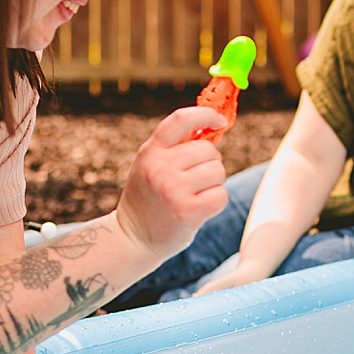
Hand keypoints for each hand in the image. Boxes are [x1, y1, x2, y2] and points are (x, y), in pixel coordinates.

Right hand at [115, 106, 229, 260]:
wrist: (132, 238)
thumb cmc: (148, 199)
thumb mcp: (151, 165)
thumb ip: (176, 146)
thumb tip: (212, 127)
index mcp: (151, 151)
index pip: (181, 119)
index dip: (205, 115)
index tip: (220, 120)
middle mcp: (160, 167)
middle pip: (209, 150)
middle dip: (210, 163)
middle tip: (195, 180)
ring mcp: (173, 189)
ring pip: (218, 171)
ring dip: (214, 183)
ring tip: (195, 194)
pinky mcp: (187, 212)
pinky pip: (220, 195)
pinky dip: (216, 201)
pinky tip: (200, 208)